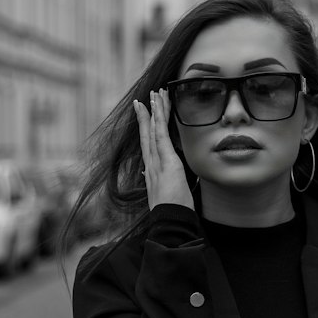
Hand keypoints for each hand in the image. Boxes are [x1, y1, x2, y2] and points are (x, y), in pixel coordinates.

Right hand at [134, 90, 194, 210]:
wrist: (170, 223)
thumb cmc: (172, 214)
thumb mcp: (166, 196)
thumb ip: (159, 184)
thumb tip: (148, 176)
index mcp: (153, 173)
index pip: (149, 146)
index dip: (146, 130)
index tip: (144, 117)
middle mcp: (152, 165)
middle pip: (148, 135)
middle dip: (146, 116)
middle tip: (144, 99)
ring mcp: (157, 162)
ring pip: (154, 131)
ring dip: (153, 111)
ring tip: (153, 94)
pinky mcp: (166, 161)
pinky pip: (160, 135)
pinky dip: (158, 120)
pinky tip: (156, 106)